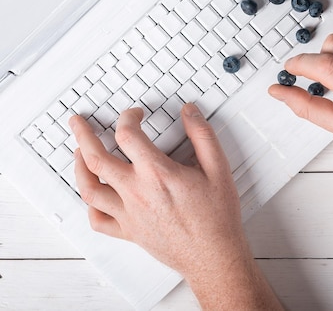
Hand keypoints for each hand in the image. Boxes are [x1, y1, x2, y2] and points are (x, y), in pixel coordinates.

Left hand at [68, 104, 247, 278]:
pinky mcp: (129, 232)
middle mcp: (137, 193)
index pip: (127, 135)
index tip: (135, 114)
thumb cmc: (216, 217)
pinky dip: (90, 206)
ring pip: (89, 188)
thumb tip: (189, 112)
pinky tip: (93, 196)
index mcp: (157, 174)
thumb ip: (203, 135)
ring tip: (78, 153)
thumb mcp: (218, 168)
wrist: (214, 255)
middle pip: (96, 159)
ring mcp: (129, 214)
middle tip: (78, 123)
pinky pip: (98, 220)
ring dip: (78, 167)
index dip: (128, 117)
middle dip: (82, 135)